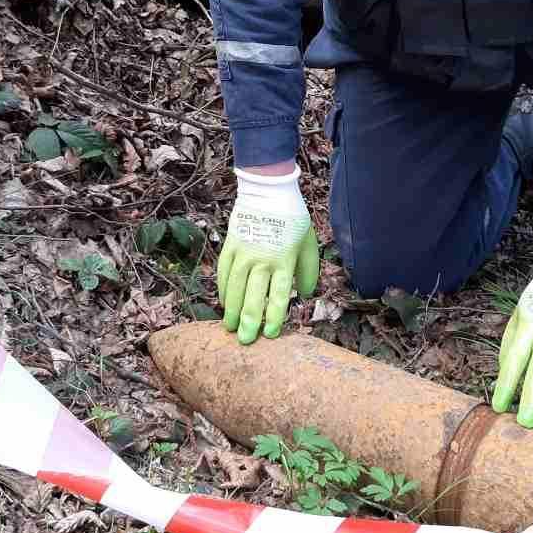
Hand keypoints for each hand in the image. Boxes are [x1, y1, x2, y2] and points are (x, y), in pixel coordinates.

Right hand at [217, 166, 319, 343]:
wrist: (269, 191)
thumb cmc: (293, 220)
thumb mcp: (308, 244)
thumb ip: (309, 271)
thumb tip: (306, 294)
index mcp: (284, 261)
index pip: (278, 296)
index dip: (273, 317)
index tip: (269, 334)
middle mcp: (262, 260)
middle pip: (254, 297)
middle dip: (249, 322)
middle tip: (245, 341)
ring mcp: (243, 253)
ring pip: (235, 288)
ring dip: (231, 310)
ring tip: (230, 327)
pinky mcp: (230, 246)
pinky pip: (224, 273)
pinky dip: (224, 289)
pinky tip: (224, 302)